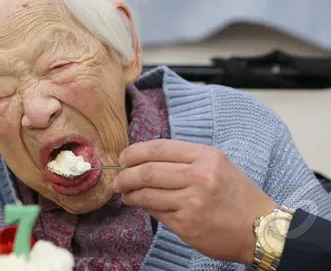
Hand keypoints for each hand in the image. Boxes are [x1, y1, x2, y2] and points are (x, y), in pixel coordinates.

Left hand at [113, 139, 276, 263]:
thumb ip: (184, 159)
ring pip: (146, 193)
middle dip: (124, 175)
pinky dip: (144, 206)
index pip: (158, 148)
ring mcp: (192, 202)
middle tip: (117, 179)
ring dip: (129, 193)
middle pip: (147, 171)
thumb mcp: (216, 164)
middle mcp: (199, 177)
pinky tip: (141, 204)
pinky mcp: (187, 225)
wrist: (258, 227)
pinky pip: (155, 212)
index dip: (134, 152)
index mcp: (205, 156)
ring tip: (125, 193)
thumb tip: (145, 160)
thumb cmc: (235, 193)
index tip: (123, 158)